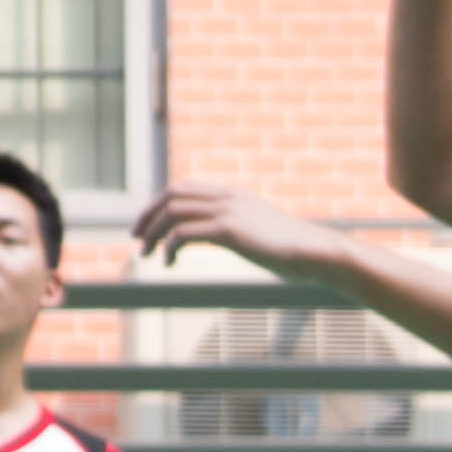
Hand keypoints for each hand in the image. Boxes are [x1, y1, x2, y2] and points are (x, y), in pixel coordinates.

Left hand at [135, 181, 352, 286]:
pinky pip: (184, 234)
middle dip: (148, 216)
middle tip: (137, 240)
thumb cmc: (290, 249)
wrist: (315, 253)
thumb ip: (236, 227)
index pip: (183, 188)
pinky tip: (169, 263)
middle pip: (171, 196)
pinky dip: (169, 247)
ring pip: (173, 213)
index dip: (158, 204)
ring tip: (147, 255)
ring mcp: (228, 211)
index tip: (146, 225)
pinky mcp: (230, 230)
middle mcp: (227, 196)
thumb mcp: (257, 231)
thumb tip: (222, 237)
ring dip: (153, 233)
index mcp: (231, 194)